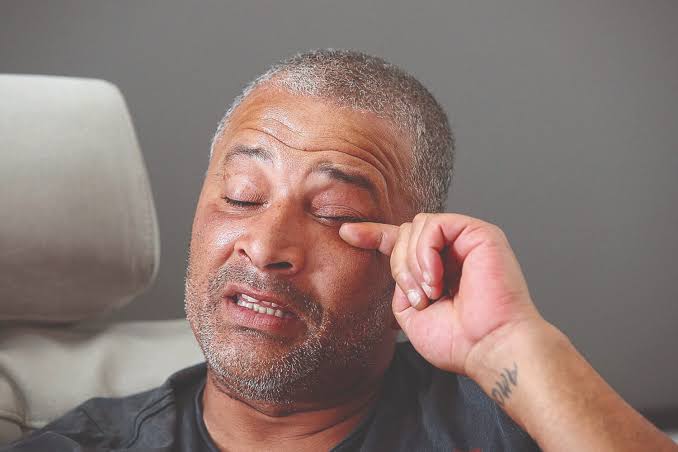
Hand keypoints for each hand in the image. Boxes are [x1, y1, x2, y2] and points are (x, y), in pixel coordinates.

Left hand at [339, 213, 542, 375]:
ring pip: (415, 227)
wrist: (489, 348)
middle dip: (398, 265)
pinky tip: (436, 279)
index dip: (373, 235)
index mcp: (438, 268)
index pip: (402, 241)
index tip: (346, 233)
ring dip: (412, 263)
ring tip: (429, 293)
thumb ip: (401, 284)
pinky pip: (434, 225)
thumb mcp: (411, 314)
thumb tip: (392, 260)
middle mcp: (452, 251)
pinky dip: (425, 252)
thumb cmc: (458, 340)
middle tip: (416, 300)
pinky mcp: (479, 233)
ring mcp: (466, 240)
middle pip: (404, 233)